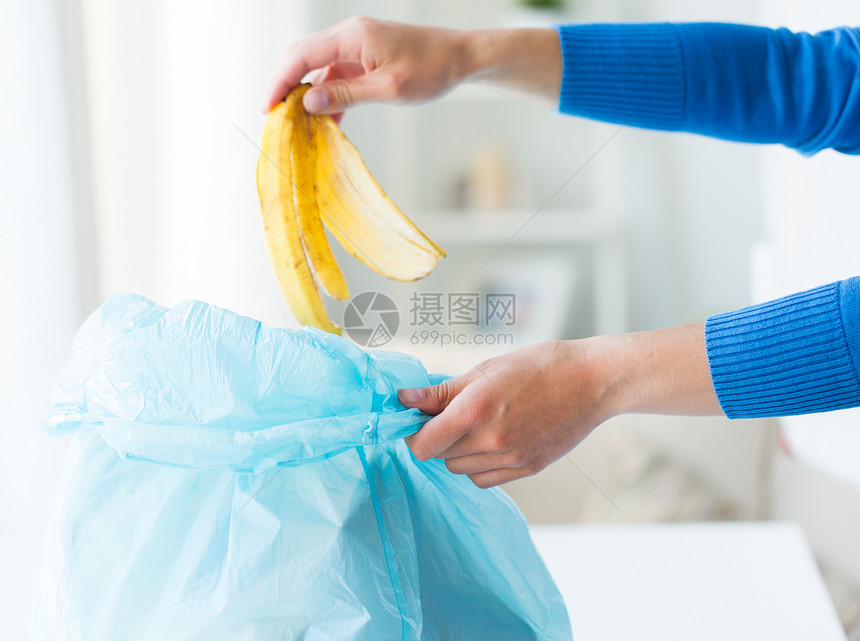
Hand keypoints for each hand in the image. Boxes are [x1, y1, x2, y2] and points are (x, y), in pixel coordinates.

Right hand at [263, 16, 561, 114]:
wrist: (461, 57)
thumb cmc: (432, 70)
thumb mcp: (388, 89)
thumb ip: (347, 95)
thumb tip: (309, 103)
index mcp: (353, 37)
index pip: (301, 56)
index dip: (279, 83)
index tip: (267, 109)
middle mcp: (350, 35)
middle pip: (303, 58)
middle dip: (286, 88)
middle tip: (276, 120)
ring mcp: (357, 45)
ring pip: (319, 69)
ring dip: (309, 96)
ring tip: (300, 127)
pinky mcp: (365, 56)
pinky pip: (337, 75)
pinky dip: (329, 96)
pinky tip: (328, 122)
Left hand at [398, 323, 721, 487]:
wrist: (592, 381)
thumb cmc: (539, 366)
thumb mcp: (485, 370)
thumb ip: (441, 391)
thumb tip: (403, 400)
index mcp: (475, 410)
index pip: (422, 445)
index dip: (414, 433)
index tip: (419, 419)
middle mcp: (491, 440)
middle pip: (439, 457)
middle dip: (437, 438)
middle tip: (452, 414)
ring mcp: (511, 459)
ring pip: (460, 470)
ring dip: (458, 452)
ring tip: (478, 424)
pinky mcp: (527, 469)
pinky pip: (484, 479)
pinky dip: (479, 465)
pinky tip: (493, 440)